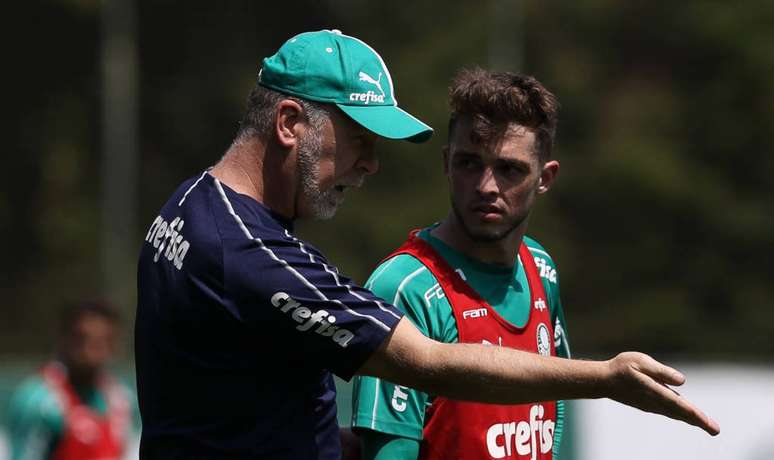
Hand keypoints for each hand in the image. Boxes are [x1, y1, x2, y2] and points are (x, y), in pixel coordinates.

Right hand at [605, 352, 719, 435]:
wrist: (602, 381)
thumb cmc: (621, 367)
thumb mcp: (640, 361)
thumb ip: (661, 371)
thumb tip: (682, 381)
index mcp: (653, 390)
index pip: (679, 404)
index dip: (695, 414)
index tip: (709, 424)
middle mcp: (654, 401)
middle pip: (680, 413)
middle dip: (698, 421)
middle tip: (715, 431)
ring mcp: (651, 405)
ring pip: (675, 414)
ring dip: (691, 419)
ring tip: (706, 425)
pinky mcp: (648, 405)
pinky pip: (668, 412)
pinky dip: (680, 415)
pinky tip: (686, 417)